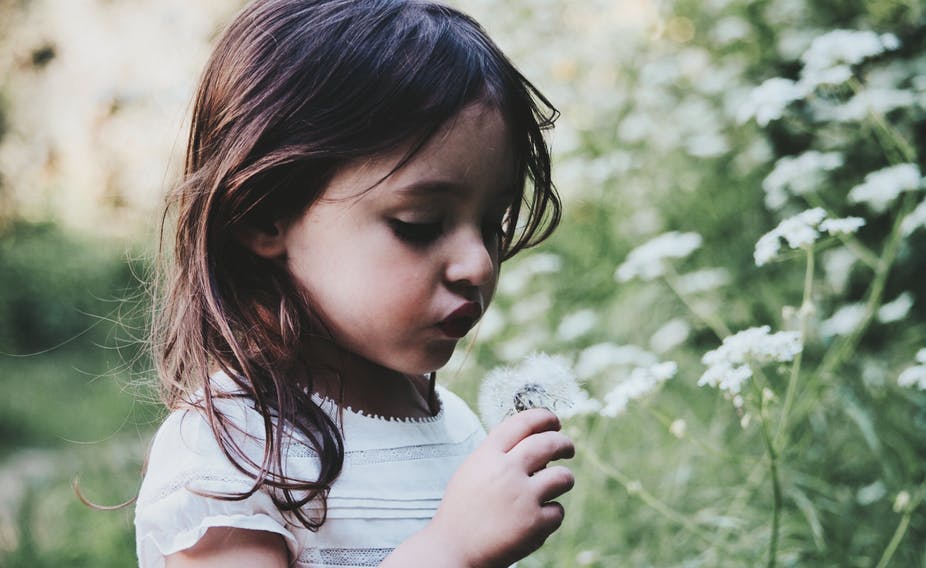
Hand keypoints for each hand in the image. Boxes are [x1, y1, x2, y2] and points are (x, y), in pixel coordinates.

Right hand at [426, 408, 574, 566]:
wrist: (453, 549)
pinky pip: (557, 511)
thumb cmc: (463, 510)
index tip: (554, 421)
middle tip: (568, 448)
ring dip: (565, 479)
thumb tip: (535, 443)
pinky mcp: (534, 524)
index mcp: (488, 455)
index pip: (522, 423)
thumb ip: (498, 455)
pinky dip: (551, 515)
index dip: (543, 417)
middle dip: (564, 443)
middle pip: (548, 444)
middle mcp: (506, 471)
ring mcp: (522, 497)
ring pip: (563, 477)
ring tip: (559, 484)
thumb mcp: (472, 471)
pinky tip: (537, 520)